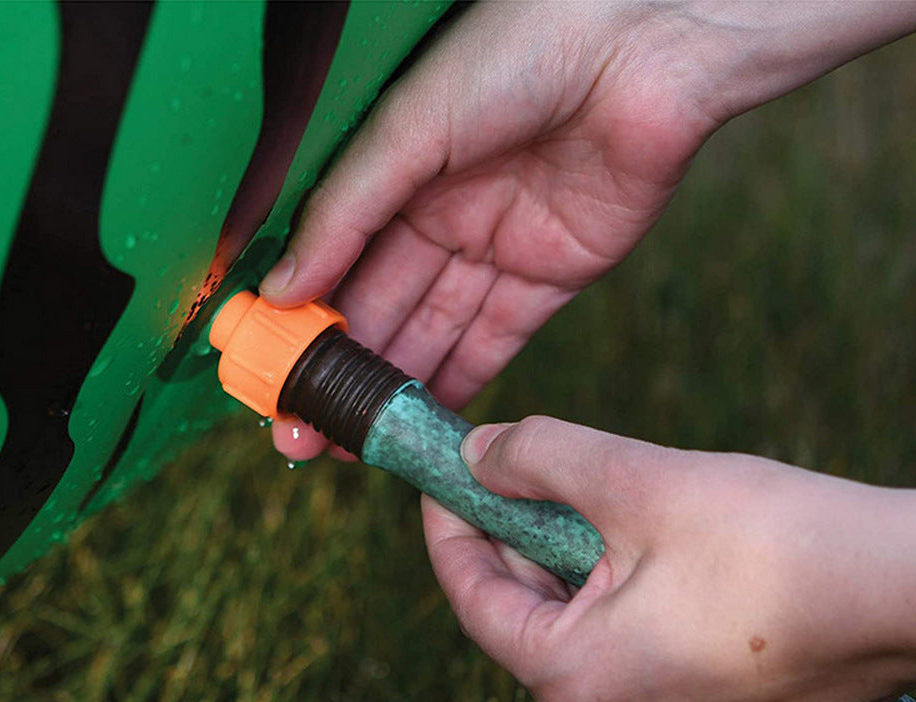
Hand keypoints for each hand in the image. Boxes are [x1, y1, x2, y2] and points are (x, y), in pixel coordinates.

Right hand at [262, 0, 718, 459]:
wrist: (643, 46)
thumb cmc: (519, 50)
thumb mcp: (408, 129)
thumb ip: (345, 214)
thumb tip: (280, 289)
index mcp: (395, 175)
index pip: (335, 263)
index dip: (302, 324)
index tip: (271, 377)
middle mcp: (440, 216)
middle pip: (380, 309)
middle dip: (343, 374)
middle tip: (304, 432)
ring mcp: (495, 248)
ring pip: (432, 334)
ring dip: (393, 390)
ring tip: (350, 442)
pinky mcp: (551, 275)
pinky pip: (495, 340)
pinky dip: (459, 383)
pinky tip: (421, 424)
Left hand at [422, 417, 915, 701]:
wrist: (910, 594)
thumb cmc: (775, 538)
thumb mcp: (635, 478)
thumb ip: (539, 457)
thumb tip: (477, 453)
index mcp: (574, 683)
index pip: (474, 601)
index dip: (451, 532)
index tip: (445, 485)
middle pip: (534, 630)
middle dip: (524, 556)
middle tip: (524, 490)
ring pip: (594, 657)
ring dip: (585, 592)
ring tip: (608, 530)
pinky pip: (651, 687)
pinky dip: (639, 632)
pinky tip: (670, 583)